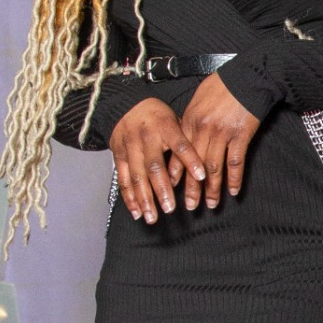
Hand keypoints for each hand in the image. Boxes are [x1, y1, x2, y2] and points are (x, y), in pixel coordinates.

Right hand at [110, 98, 204, 223]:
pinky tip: (137, 211)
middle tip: (170, 208)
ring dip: (144, 199)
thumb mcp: (175, 120)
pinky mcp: (118, 156)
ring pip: (137, 176)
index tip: (202, 177)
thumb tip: (204, 165)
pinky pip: (123, 179)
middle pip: (154, 166)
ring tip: (152, 217)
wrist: (125, 105)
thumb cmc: (157, 116)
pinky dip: (129, 197)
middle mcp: (146, 138)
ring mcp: (130, 148)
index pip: (181, 145)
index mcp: (165, 127)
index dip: (191, 161)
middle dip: (162, 190)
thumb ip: (186, 141)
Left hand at [179, 74, 260, 208]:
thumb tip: (185, 136)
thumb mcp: (198, 99)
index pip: (180, 154)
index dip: (176, 174)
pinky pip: (235, 161)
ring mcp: (223, 133)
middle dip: (192, 189)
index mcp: (190, 120)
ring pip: (214, 167)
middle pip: (195, 165)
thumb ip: (191, 119)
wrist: (248, 75)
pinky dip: (234, 178)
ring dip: (213, 189)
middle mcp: (203, 129)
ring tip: (212, 204)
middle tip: (190, 206)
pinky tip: (233, 191)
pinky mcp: (241, 134)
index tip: (173, 189)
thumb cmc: (224, 84)